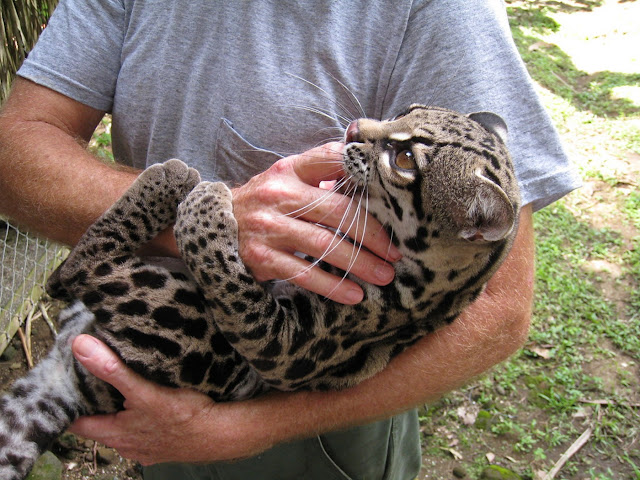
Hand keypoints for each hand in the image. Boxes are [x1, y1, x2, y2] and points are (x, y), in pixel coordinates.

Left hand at [69, 335, 274, 463]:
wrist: (221, 434)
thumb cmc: (184, 417)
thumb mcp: (144, 391)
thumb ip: (112, 370)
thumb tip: (81, 347)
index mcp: (116, 434)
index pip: (79, 423)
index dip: (72, 405)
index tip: (67, 386)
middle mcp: (128, 446)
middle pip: (102, 425)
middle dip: (98, 406)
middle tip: (96, 380)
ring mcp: (147, 449)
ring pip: (125, 429)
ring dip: (122, 414)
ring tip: (124, 390)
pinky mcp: (166, 446)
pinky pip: (147, 432)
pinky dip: (144, 420)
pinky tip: (155, 406)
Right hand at [232, 142, 400, 303]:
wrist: (212, 228)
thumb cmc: (263, 204)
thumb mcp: (285, 180)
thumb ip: (320, 177)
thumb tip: (367, 184)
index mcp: (289, 170)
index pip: (332, 160)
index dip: (365, 174)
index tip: (394, 200)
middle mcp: (278, 194)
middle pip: (337, 211)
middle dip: (372, 234)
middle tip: (395, 253)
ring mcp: (268, 226)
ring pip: (324, 245)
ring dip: (359, 263)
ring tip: (383, 277)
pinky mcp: (261, 257)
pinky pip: (304, 273)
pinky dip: (331, 286)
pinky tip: (353, 295)